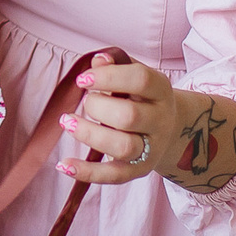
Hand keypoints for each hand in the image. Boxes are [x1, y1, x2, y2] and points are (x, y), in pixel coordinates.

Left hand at [57, 61, 180, 184]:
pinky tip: (63, 164)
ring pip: (123, 147)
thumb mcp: (135, 78)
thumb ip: (116, 67)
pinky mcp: (137, 171)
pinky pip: (113, 176)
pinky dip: (86, 172)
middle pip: (130, 116)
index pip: (141, 80)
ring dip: (90, 134)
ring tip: (67, 122)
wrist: (172, 130)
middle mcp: (160, 121)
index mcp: (161, 91)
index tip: (82, 79)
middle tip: (85, 102)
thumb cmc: (142, 97)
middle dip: (98, 107)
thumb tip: (98, 60)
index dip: (109, 77)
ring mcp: (151, 148)